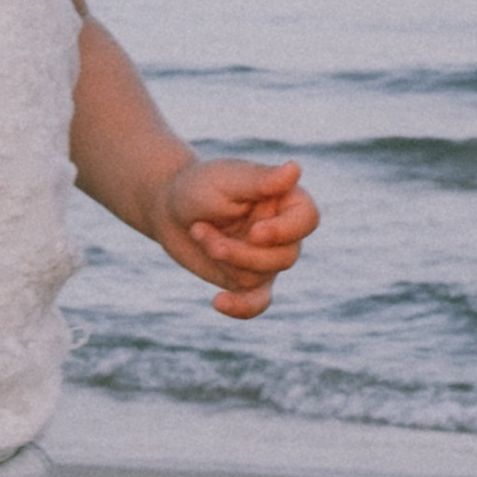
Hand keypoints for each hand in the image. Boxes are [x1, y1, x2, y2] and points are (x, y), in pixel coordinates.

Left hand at [151, 155, 318, 317]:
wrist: (168, 210)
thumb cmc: (199, 186)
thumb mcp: (226, 179)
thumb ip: (260, 180)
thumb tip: (295, 169)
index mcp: (286, 200)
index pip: (307, 219)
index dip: (286, 231)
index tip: (254, 232)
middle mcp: (283, 232)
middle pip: (285, 256)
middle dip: (240, 251)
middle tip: (200, 229)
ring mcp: (266, 259)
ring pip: (262, 276)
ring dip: (224, 260)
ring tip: (197, 233)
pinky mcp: (246, 280)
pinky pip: (256, 303)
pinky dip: (242, 307)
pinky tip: (218, 301)